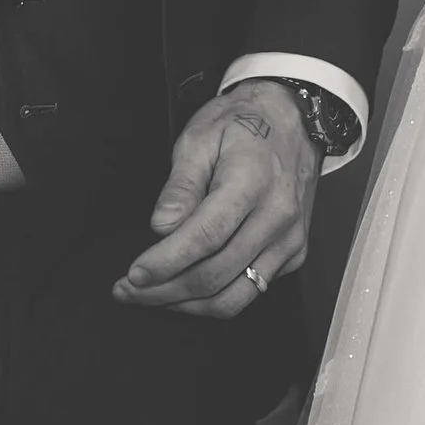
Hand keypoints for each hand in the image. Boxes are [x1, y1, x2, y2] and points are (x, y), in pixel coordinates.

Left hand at [115, 84, 319, 318]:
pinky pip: (253, 290)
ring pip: (235, 297)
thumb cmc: (244, 124)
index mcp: (251, 182)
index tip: (134, 275)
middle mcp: (276, 216)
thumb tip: (161, 228)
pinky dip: (215, 297)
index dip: (165, 263)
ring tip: (153, 296)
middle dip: (165, 290)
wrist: (292, 119)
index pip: (204, 238)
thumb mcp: (199, 138)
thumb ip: (179, 186)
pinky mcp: (293, 253)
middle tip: (130, 290)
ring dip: (188, 305)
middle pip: (216, 275)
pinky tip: (187, 288)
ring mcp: (289, 240)